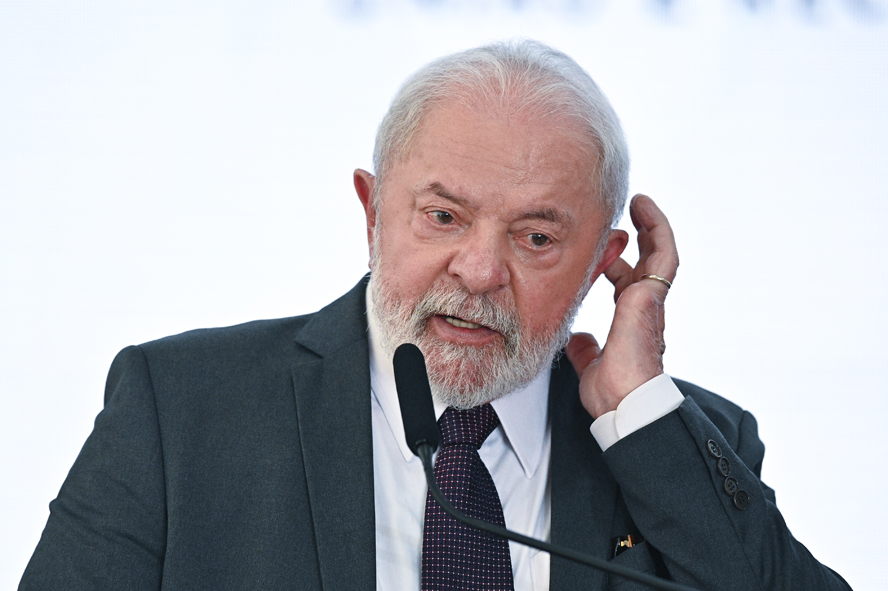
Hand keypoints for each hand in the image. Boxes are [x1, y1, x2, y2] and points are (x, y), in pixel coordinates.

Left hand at [566, 194, 678, 418]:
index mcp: (630, 323)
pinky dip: (657, 227)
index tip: (602, 254)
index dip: (615, 267)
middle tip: (620, 218)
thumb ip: (585, 349)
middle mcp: (644, 310)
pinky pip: (664, 253)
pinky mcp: (653, 295)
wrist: (623, 401)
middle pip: (644, 264)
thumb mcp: (589, 364)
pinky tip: (643, 207)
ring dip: (649, 226)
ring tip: (637, 203)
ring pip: (658, 254)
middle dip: (634, 239)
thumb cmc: (612, 392)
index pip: (625, 287)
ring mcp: (651, 301)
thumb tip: (578, 340)